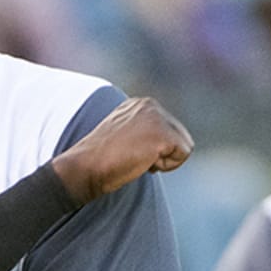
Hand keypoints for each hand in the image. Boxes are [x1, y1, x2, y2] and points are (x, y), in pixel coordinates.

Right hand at [51, 96, 192, 203]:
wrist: (85, 167)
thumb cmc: (100, 160)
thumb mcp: (124, 136)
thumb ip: (144, 132)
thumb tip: (166, 144)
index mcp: (140, 104)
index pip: (169, 129)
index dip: (153, 148)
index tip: (128, 151)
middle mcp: (150, 105)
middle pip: (181, 136)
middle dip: (162, 153)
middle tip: (133, 156)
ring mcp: (157, 118)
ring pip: (184, 146)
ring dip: (164, 160)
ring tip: (137, 158)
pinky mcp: (163, 135)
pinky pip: (182, 155)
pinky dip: (166, 166)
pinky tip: (142, 162)